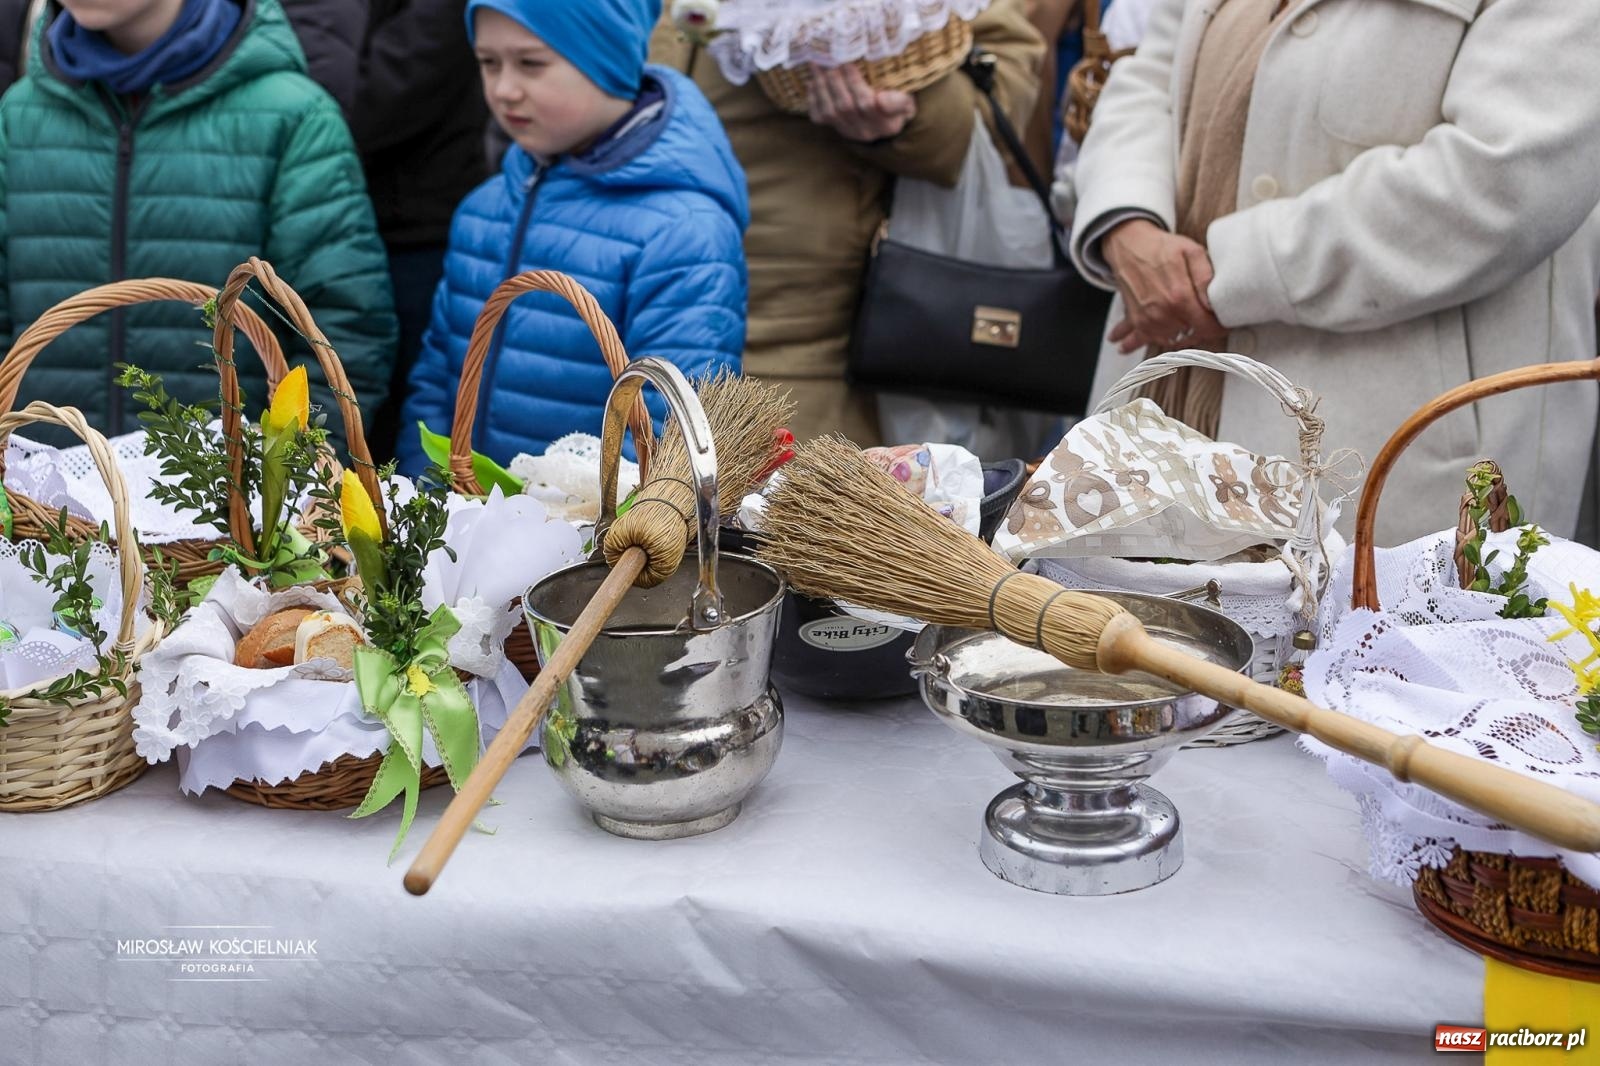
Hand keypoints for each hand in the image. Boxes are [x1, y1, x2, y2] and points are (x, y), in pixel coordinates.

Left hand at [807, 64, 916, 141]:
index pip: (867, 104)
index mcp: (886, 124)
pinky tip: (813, 82)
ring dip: (821, 87)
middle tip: (828, 60)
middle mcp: (865, 131)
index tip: (848, 63)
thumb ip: (899, 101)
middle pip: (845, 106)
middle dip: (835, 80)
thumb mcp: (907, 104)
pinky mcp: (835, 130)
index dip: (855, 83)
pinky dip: (813, 99)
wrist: (885, 126)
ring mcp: (848, 131)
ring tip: (817, 66)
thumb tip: (881, 98)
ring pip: (830, 111)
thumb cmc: (897, 108)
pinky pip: (820, 118)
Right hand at [1102, 219, 1224, 353]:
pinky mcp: (1137, 321)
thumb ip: (1205, 277)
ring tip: (1188, 325)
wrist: (1128, 244)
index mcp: (1179, 297)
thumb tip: (1214, 303)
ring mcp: (1147, 320)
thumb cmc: (1161, 247)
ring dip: (1182, 335)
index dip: (1219, 327)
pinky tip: (1158, 334)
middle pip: (1192, 335)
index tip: (1223, 323)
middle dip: (1202, 329)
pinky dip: (1155, 339)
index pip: (1207, 327)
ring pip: (1174, 340)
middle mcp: (1162, 314)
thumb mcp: (1191, 252)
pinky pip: (1149, 340)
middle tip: (1206, 318)